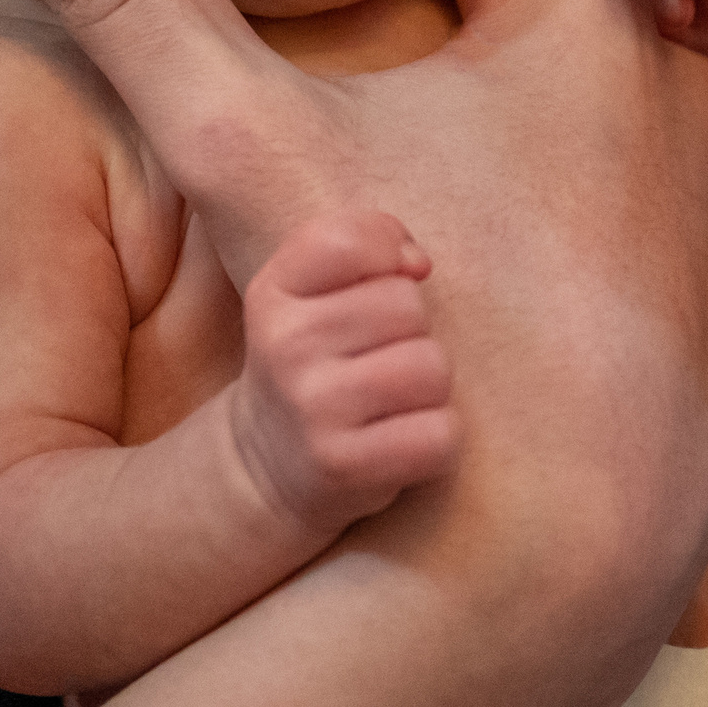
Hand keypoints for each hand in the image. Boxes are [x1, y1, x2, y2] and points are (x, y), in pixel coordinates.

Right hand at [0, 0, 707, 588]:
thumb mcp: (235, 137)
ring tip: (430, 218)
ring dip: (530, 160)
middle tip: (351, 95)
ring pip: (614, 147)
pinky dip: (596, 280)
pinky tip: (518, 328)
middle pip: (543, 29)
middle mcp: (701, 103)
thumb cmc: (387, 326)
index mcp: (587, 16)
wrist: (529, 576)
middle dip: (446, 45)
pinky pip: (664, 273)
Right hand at [232, 209, 454, 536]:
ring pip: (432, 366)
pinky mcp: (345, 464)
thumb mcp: (307, 293)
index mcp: (272, 293)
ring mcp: (313, 408)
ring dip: (429, 387)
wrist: (267, 463)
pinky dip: (436, 439)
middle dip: (411, 332)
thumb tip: (418, 264)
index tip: (381, 284)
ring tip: (392, 401)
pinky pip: (440, 431)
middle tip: (377, 360)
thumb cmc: (313, 362)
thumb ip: (361, 247)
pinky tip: (400, 441)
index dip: (386, 253)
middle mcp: (285, 346)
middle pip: (407, 304)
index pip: (348, 241)